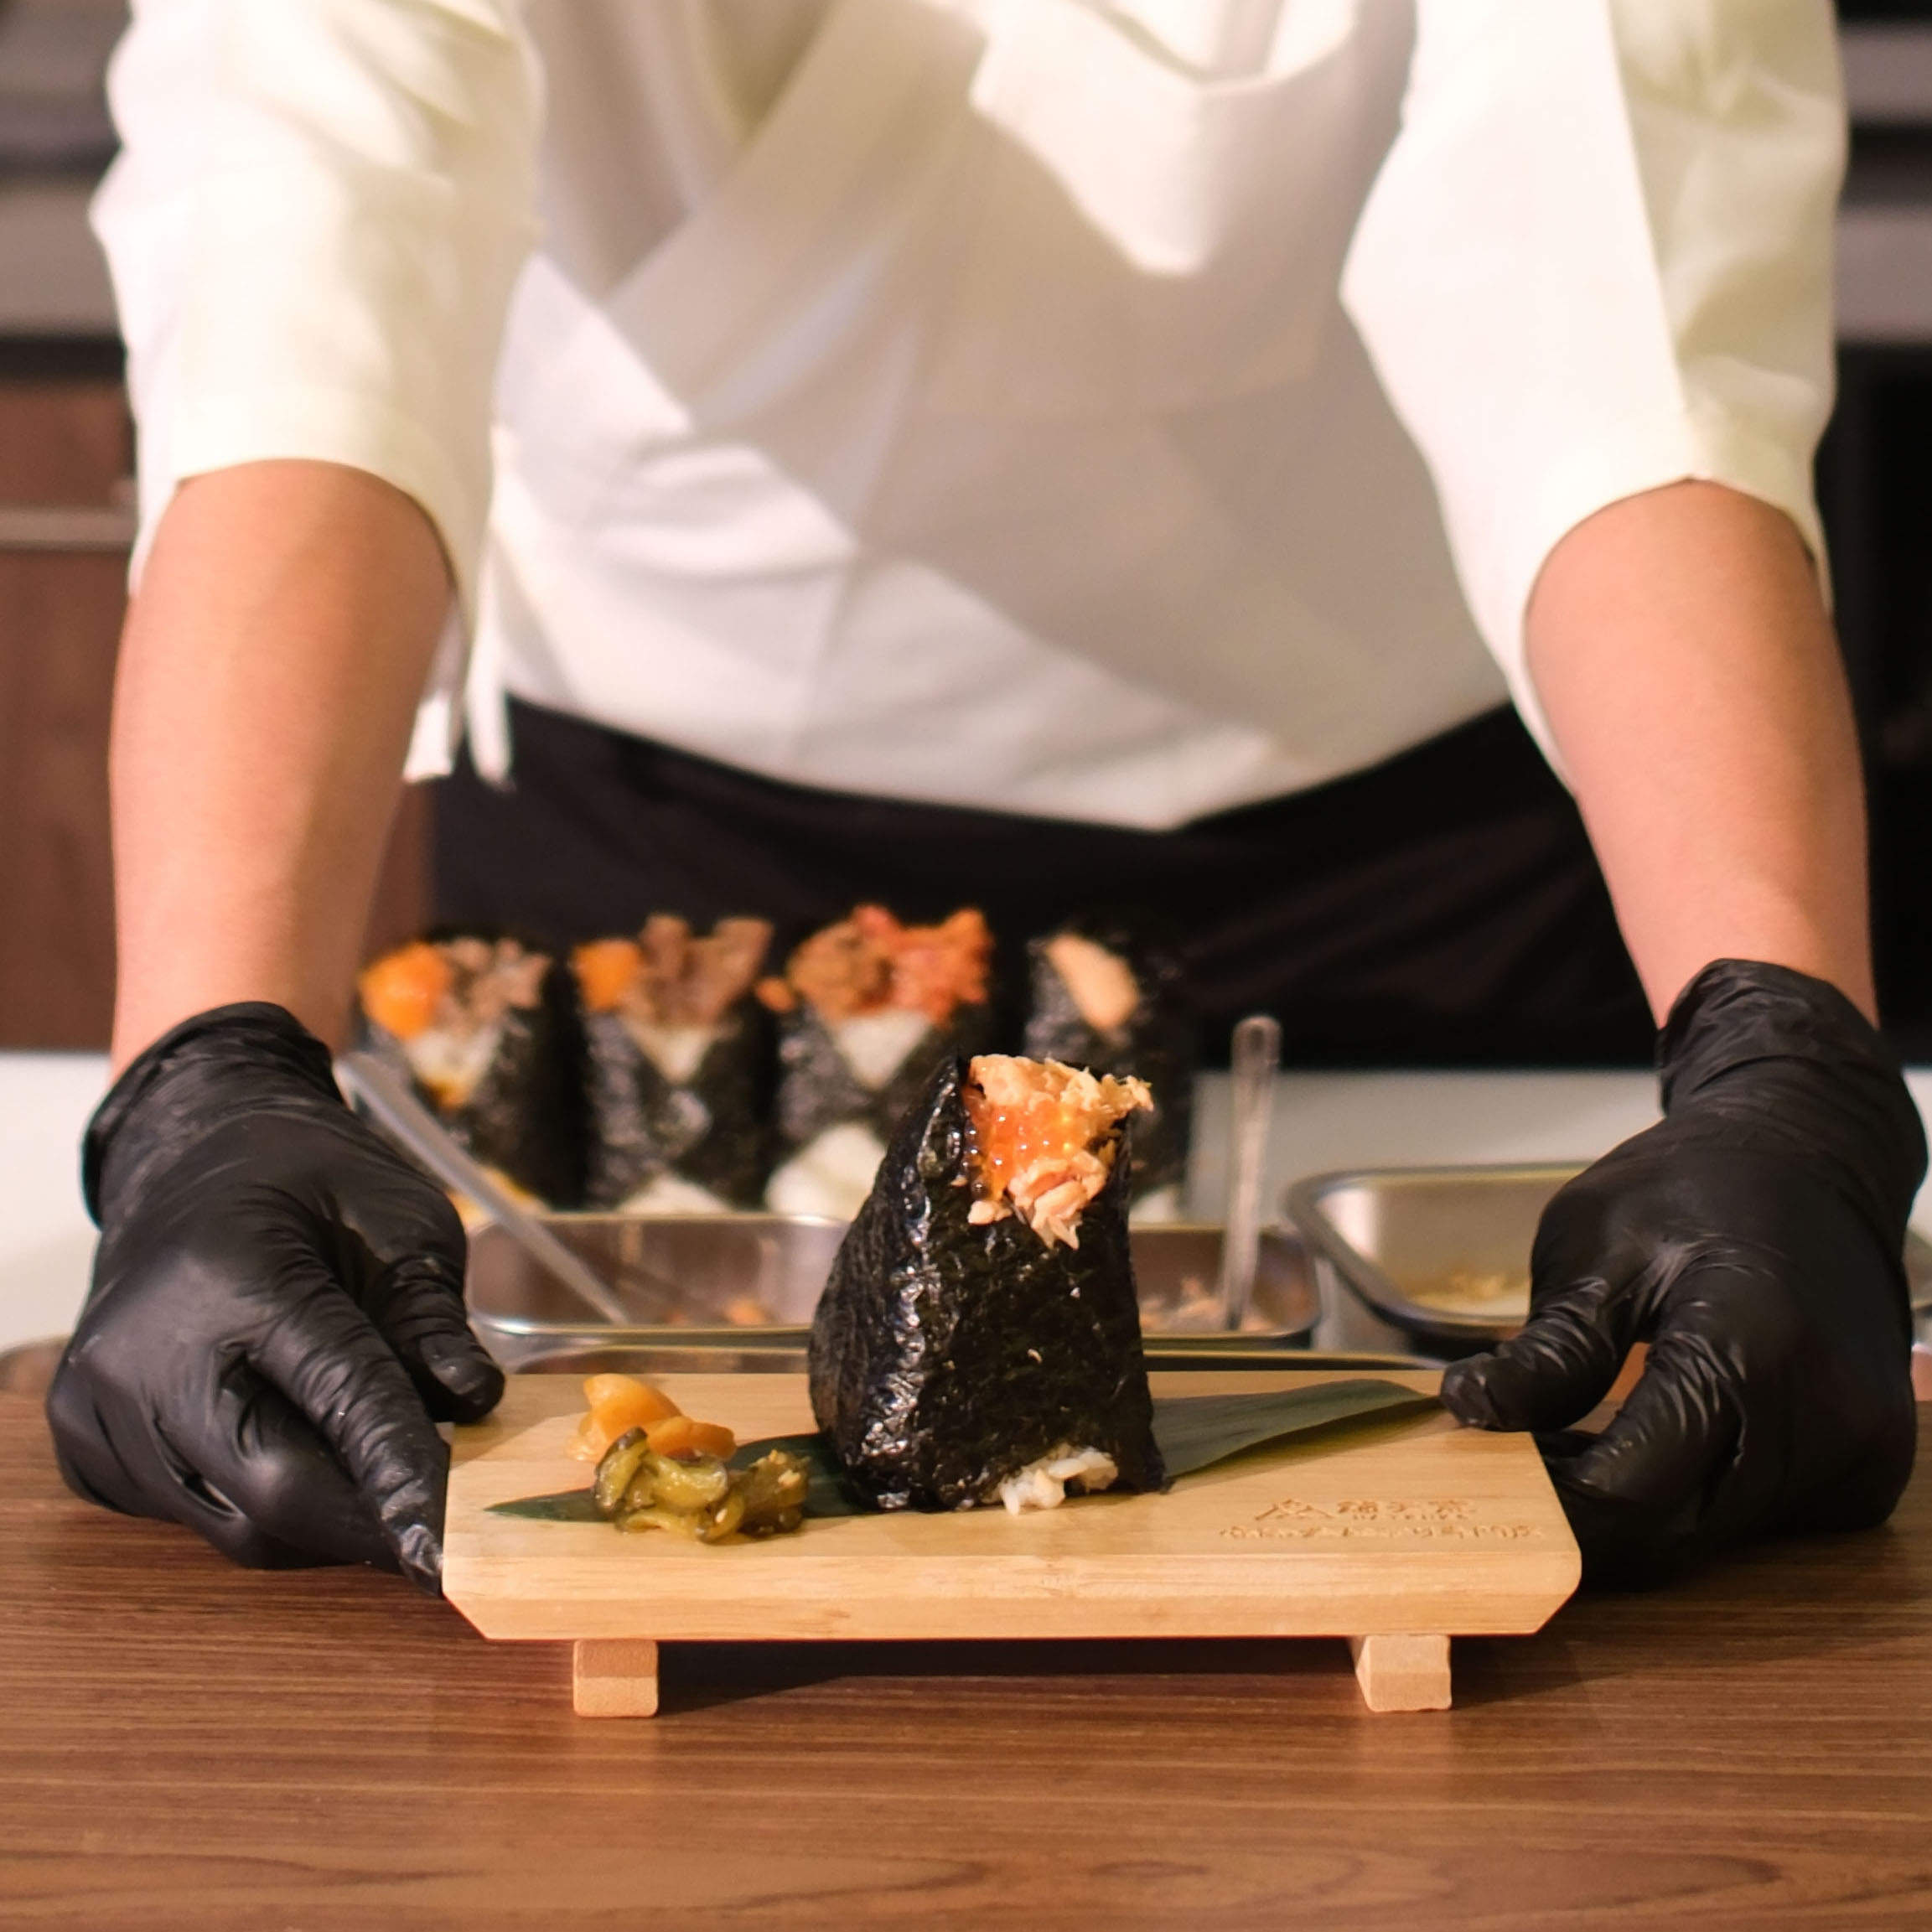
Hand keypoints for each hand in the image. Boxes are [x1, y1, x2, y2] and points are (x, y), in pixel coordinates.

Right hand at [47, 1003, 503, 1589]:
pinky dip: (262, 1508)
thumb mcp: (400, 1219)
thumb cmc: (307, 1181)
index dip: (405, 1476)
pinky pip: (191, 1515)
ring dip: (323, 1523)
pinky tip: (302, 1457)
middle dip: (368, 1522)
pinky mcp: (87, 1444)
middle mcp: (147, 1351)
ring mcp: (101, 1405)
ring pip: (236, 1523)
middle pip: (272, 1489)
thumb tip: (474, 1408)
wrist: (192, 1164)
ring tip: (383, 1485)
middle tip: (441, 1535)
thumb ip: (431, 1318)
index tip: (455, 1544)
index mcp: (230, 1277)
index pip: (336, 1400)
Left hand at [1442, 960, 1925, 1582]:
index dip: (1547, 1502)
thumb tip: (1476, 1415)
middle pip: (1674, 1530)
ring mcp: (1857, 1455)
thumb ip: (1551, 1349)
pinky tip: (1636, 1447)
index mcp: (1751, 1349)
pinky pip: (1754, 1519)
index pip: (1632, 1488)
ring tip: (1561, 1448)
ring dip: (1631, 1511)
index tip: (1479, 1480)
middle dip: (1581, 1516)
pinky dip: (1686, 1497)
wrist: (1810, 1164)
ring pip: (1710, 1536)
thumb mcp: (1596, 1247)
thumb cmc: (1697, 1189)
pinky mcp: (1862, 1472)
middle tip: (1508, 1470)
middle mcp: (1823, 1421)